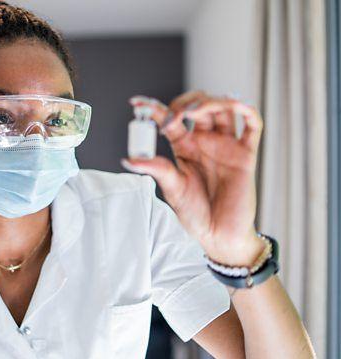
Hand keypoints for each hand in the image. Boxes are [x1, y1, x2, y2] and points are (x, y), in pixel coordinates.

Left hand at [123, 91, 264, 265]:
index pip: (169, 119)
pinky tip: (234, 105)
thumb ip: (156, 169)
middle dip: (183, 103)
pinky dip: (246, 109)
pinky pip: (253, 125)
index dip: (154, 108)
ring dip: (210, 101)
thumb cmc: (195, 214)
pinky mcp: (246, 154)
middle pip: (197, 106)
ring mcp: (226, 145)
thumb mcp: (172, 189)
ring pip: (223, 108)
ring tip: (194, 111)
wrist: (219, 235)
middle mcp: (205, 141)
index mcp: (184, 147)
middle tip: (172, 117)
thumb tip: (127, 159)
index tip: (137, 102)